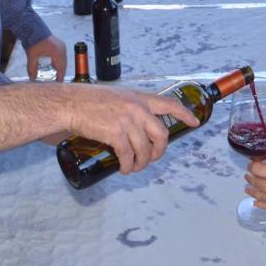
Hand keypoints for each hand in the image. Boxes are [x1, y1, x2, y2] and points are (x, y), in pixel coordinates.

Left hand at [26, 35, 66, 82]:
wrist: (33, 29)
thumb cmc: (33, 41)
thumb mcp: (32, 57)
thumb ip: (32, 69)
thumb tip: (31, 79)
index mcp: (56, 52)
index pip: (61, 68)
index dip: (60, 77)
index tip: (58, 84)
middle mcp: (61, 49)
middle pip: (64, 65)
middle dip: (61, 73)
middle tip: (57, 81)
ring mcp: (62, 46)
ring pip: (64, 60)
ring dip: (60, 67)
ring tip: (56, 75)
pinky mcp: (60, 44)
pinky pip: (62, 56)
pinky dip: (59, 62)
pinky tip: (54, 66)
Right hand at [61, 85, 198, 174]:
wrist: (70, 104)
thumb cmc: (88, 100)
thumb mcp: (117, 96)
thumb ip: (130, 106)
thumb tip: (136, 124)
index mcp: (139, 98)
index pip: (169, 104)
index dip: (184, 114)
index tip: (195, 122)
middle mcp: (137, 108)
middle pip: (161, 134)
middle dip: (159, 151)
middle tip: (152, 158)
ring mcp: (127, 121)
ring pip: (145, 149)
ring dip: (141, 163)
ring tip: (134, 167)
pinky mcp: (115, 133)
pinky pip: (128, 156)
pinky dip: (128, 166)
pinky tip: (124, 168)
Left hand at [244, 161, 265, 213]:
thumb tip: (264, 169)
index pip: (258, 170)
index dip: (252, 167)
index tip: (251, 165)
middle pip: (257, 183)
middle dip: (251, 178)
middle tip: (248, 175)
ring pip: (260, 196)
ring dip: (252, 191)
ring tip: (248, 188)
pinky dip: (260, 204)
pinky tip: (255, 202)